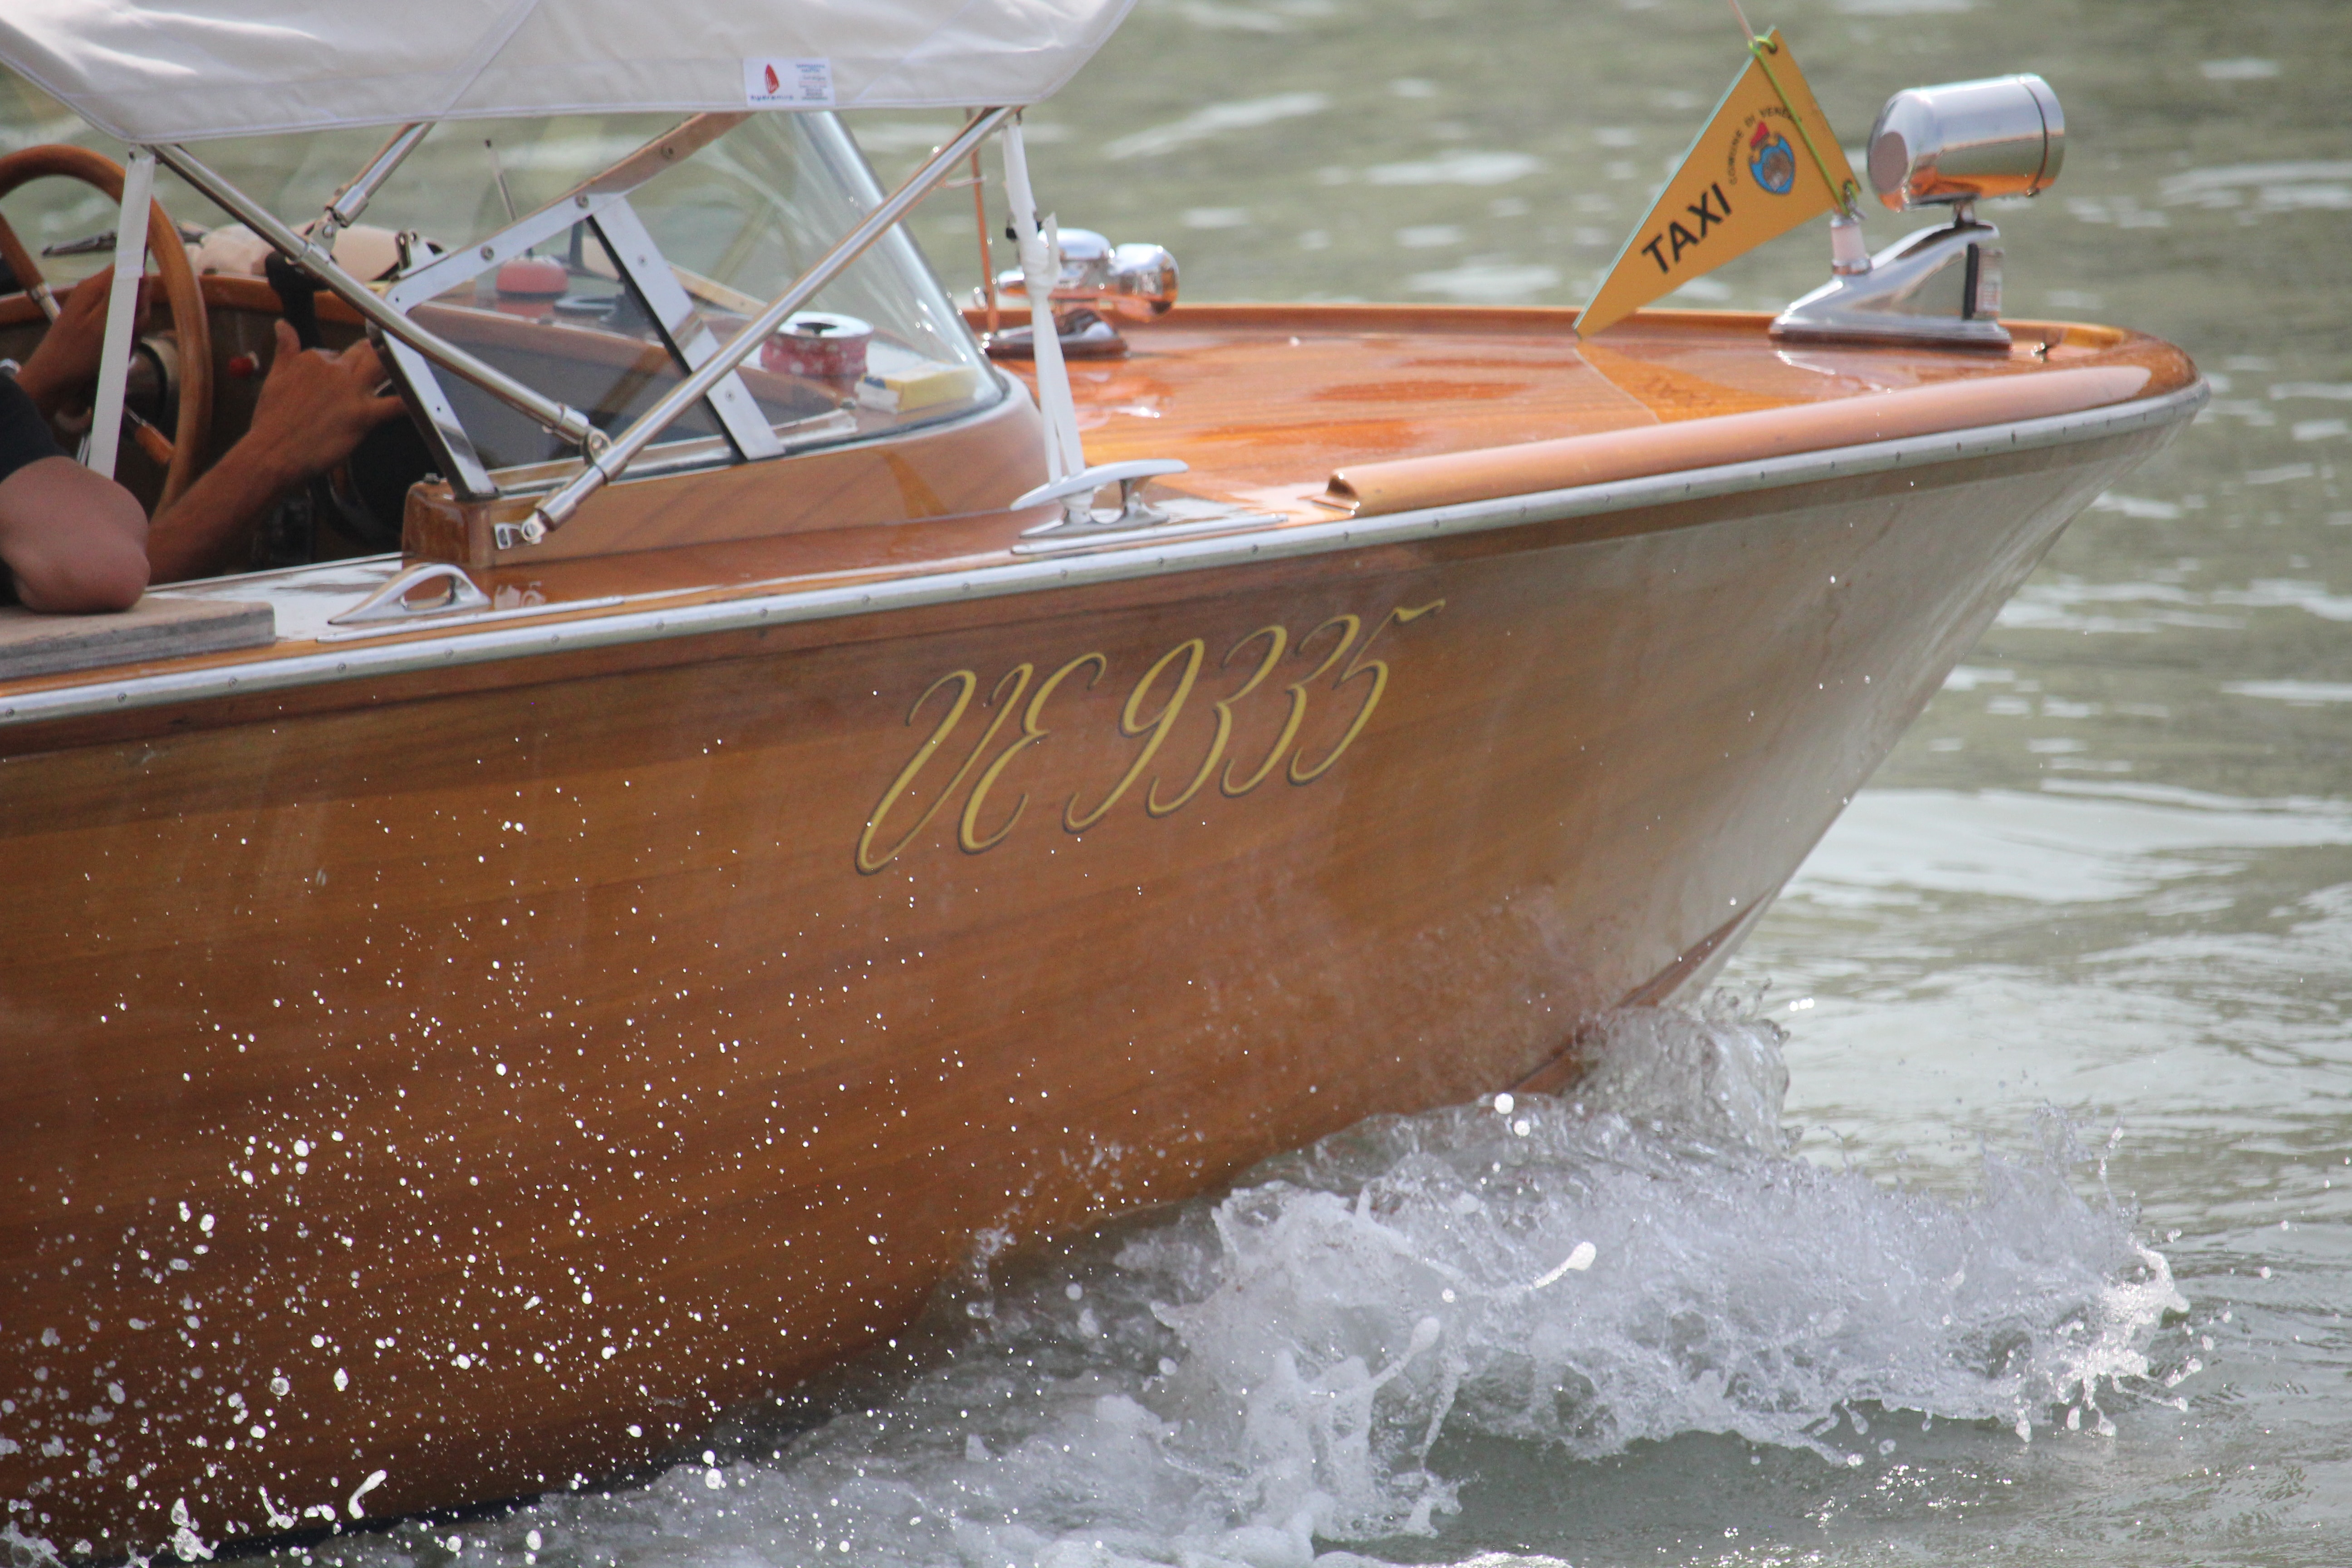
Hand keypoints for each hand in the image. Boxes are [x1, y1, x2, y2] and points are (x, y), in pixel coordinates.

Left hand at [15, 274, 145, 419]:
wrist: (56, 382)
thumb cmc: (76, 354)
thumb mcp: (102, 323)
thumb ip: (120, 296)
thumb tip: (138, 270)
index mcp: (93, 289)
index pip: (126, 270)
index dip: (140, 287)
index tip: (138, 308)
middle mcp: (97, 298)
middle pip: (134, 296)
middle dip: (138, 316)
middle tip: (126, 333)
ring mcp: (100, 316)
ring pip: (133, 317)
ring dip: (133, 334)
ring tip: (118, 348)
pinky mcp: (103, 332)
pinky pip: (126, 333)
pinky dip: (126, 345)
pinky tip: (116, 354)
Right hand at [241, 318, 406, 487]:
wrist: (273, 452)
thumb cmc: (272, 421)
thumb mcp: (275, 376)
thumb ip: (286, 348)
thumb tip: (283, 325)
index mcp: (314, 358)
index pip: (336, 353)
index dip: (341, 364)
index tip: (340, 375)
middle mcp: (335, 369)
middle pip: (365, 353)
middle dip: (376, 353)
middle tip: (385, 354)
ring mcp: (351, 391)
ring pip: (382, 367)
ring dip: (396, 363)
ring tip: (408, 361)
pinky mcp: (364, 415)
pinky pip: (395, 405)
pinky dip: (411, 401)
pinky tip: (427, 399)